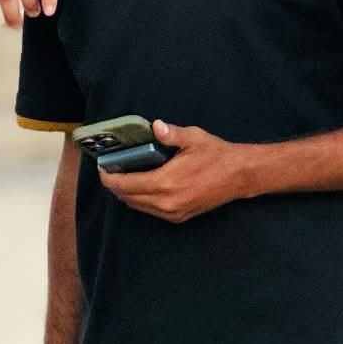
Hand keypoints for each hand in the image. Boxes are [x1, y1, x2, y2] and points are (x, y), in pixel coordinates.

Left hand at [99, 120, 266, 223]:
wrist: (240, 176)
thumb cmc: (216, 155)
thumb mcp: (193, 138)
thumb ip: (171, 134)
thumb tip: (156, 126)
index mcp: (165, 183)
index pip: (125, 185)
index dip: (109, 178)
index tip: (102, 168)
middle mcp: (166, 202)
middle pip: (127, 198)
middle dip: (115, 186)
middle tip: (110, 171)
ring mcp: (172, 212)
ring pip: (138, 206)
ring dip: (127, 194)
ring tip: (123, 178)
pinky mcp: (179, 217)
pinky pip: (151, 211)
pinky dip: (141, 201)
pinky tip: (141, 187)